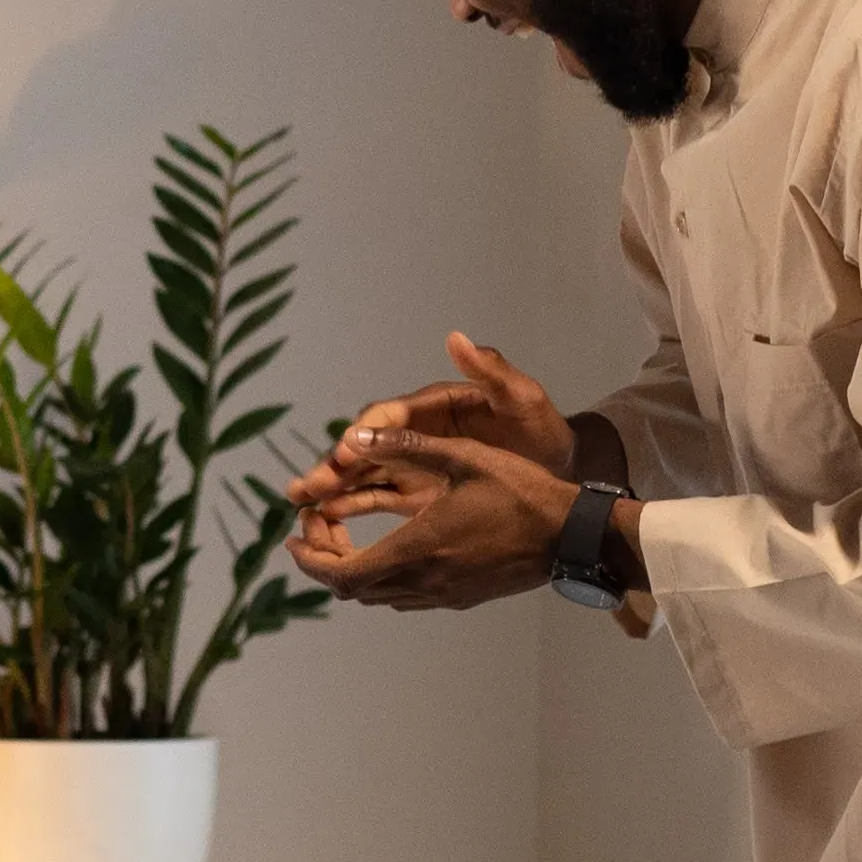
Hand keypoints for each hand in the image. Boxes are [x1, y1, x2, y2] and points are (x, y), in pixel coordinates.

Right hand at [285, 333, 573, 530]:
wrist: (559, 471)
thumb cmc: (542, 431)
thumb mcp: (523, 400)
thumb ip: (492, 372)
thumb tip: (457, 339)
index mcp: (435, 406)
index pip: (390, 415)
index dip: (365, 431)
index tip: (346, 448)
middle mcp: (416, 434)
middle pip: (366, 447)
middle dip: (334, 465)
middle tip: (305, 488)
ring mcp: (412, 465)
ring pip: (362, 475)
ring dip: (332, 489)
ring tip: (301, 506)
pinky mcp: (414, 494)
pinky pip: (375, 499)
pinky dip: (350, 508)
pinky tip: (327, 521)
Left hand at [291, 429, 577, 611]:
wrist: (571, 535)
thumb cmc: (521, 491)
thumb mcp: (463, 457)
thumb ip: (404, 447)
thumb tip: (352, 436)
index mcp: (416, 549)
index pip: (340, 572)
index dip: (309, 557)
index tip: (298, 531)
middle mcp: (423, 580)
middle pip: (350, 589)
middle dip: (322, 560)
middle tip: (315, 527)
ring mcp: (441, 595)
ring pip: (375, 596)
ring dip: (351, 571)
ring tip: (343, 537)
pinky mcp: (458, 598)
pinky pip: (403, 597)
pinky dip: (380, 576)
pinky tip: (388, 549)